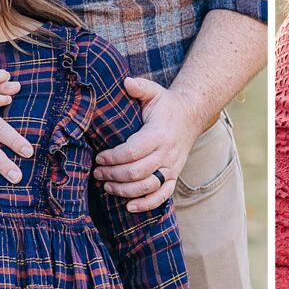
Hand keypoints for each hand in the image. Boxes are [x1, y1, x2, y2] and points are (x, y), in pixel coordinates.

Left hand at [91, 78, 197, 211]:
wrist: (190, 117)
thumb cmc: (166, 106)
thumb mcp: (154, 92)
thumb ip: (140, 87)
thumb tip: (126, 82)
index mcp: (158, 134)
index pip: (132, 151)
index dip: (113, 157)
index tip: (99, 158)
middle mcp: (166, 154)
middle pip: (137, 172)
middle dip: (113, 175)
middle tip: (97, 174)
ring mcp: (171, 168)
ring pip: (147, 187)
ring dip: (124, 191)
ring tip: (107, 187)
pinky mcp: (173, 178)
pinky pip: (162, 197)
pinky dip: (146, 205)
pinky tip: (129, 206)